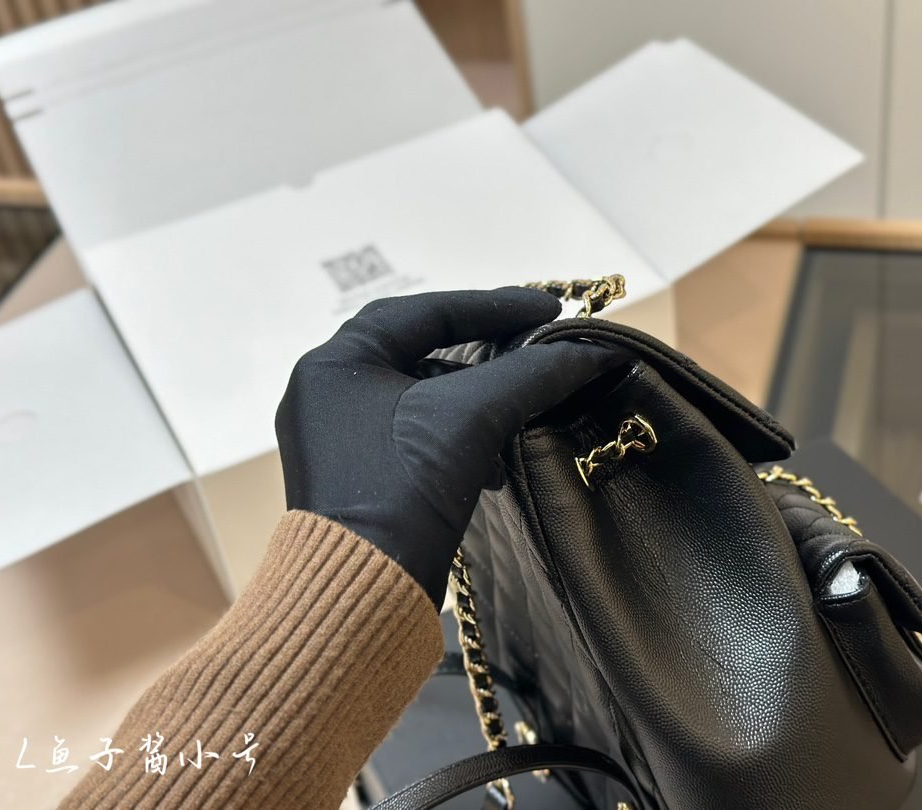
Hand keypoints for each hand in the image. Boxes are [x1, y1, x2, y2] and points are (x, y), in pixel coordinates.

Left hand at [275, 287, 620, 606]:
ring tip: (521, 413)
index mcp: (336, 364)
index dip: (494, 306)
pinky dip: (459, 440)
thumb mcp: (471, 419)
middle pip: (421, 351)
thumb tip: (595, 350)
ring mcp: (337, 439)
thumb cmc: (401, 492)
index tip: (550, 311)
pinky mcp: (357, 479)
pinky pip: (416, 437)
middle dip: (487, 355)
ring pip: (422, 398)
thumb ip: (532, 374)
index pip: (424, 312)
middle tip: (538, 348)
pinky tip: (492, 466)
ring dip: (477, 402)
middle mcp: (326, 393)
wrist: (362, 597)